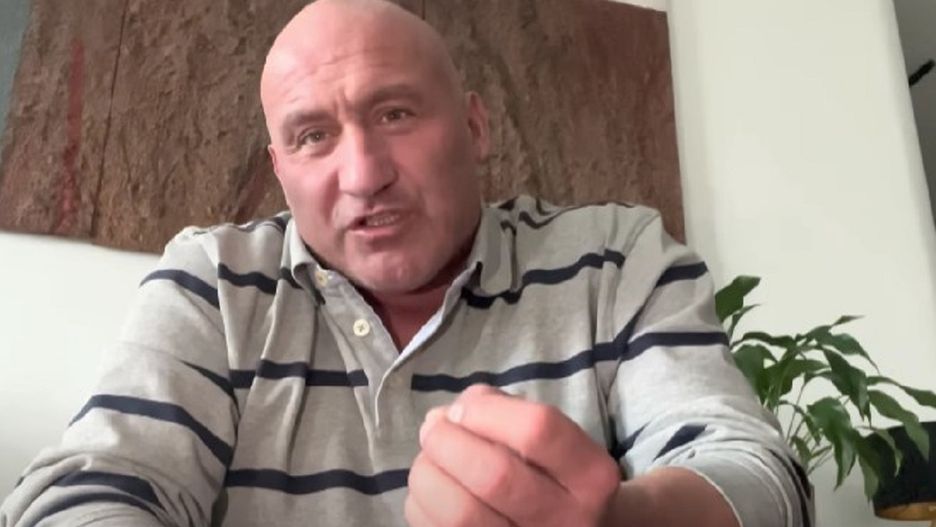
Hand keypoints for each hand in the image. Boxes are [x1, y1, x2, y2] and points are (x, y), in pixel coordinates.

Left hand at [405, 385, 621, 526]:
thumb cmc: (550, 473)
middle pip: (495, 475)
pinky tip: (432, 492)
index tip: (463, 409)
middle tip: (434, 429)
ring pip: (461, 514)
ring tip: (429, 460)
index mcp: (590, 475)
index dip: (485, 411)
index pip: (537, 430)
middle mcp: (567, 519)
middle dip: (447, 441)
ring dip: (428, 474)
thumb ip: (501, 411)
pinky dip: (421, 505)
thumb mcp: (550, 436)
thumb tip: (444, 418)